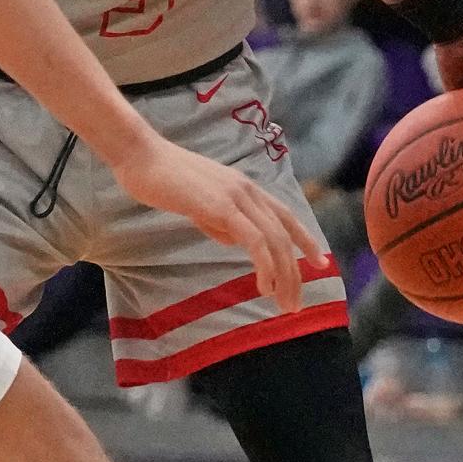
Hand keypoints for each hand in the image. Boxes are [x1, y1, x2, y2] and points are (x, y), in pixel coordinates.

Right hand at [111, 137, 327, 312]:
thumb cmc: (164, 180)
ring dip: (285, 275)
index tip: (320, 263)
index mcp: (245, 187)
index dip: (305, 239)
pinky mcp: (222, 206)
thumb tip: (236, 241)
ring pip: (275, 239)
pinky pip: (255, 240)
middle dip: (295, 271)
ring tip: (283, 304)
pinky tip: (264, 286)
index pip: (285, 215)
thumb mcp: (199, 204)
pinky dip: (265, 265)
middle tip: (295, 304)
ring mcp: (237, 196)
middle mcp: (248, 190)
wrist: (142, 157)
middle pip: (285, 233)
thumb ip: (220, 220)